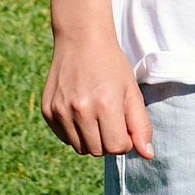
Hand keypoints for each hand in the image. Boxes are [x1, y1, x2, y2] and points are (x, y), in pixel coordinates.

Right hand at [40, 30, 152, 159]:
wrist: (81, 38)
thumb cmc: (111, 65)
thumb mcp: (131, 91)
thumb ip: (141, 126)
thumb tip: (147, 155)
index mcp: (105, 104)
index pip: (116, 148)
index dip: (124, 140)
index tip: (123, 125)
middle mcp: (80, 109)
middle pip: (97, 151)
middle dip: (107, 140)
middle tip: (109, 117)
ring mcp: (60, 110)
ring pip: (80, 148)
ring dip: (91, 138)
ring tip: (94, 113)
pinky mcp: (47, 110)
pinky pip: (65, 138)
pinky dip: (74, 131)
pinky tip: (79, 110)